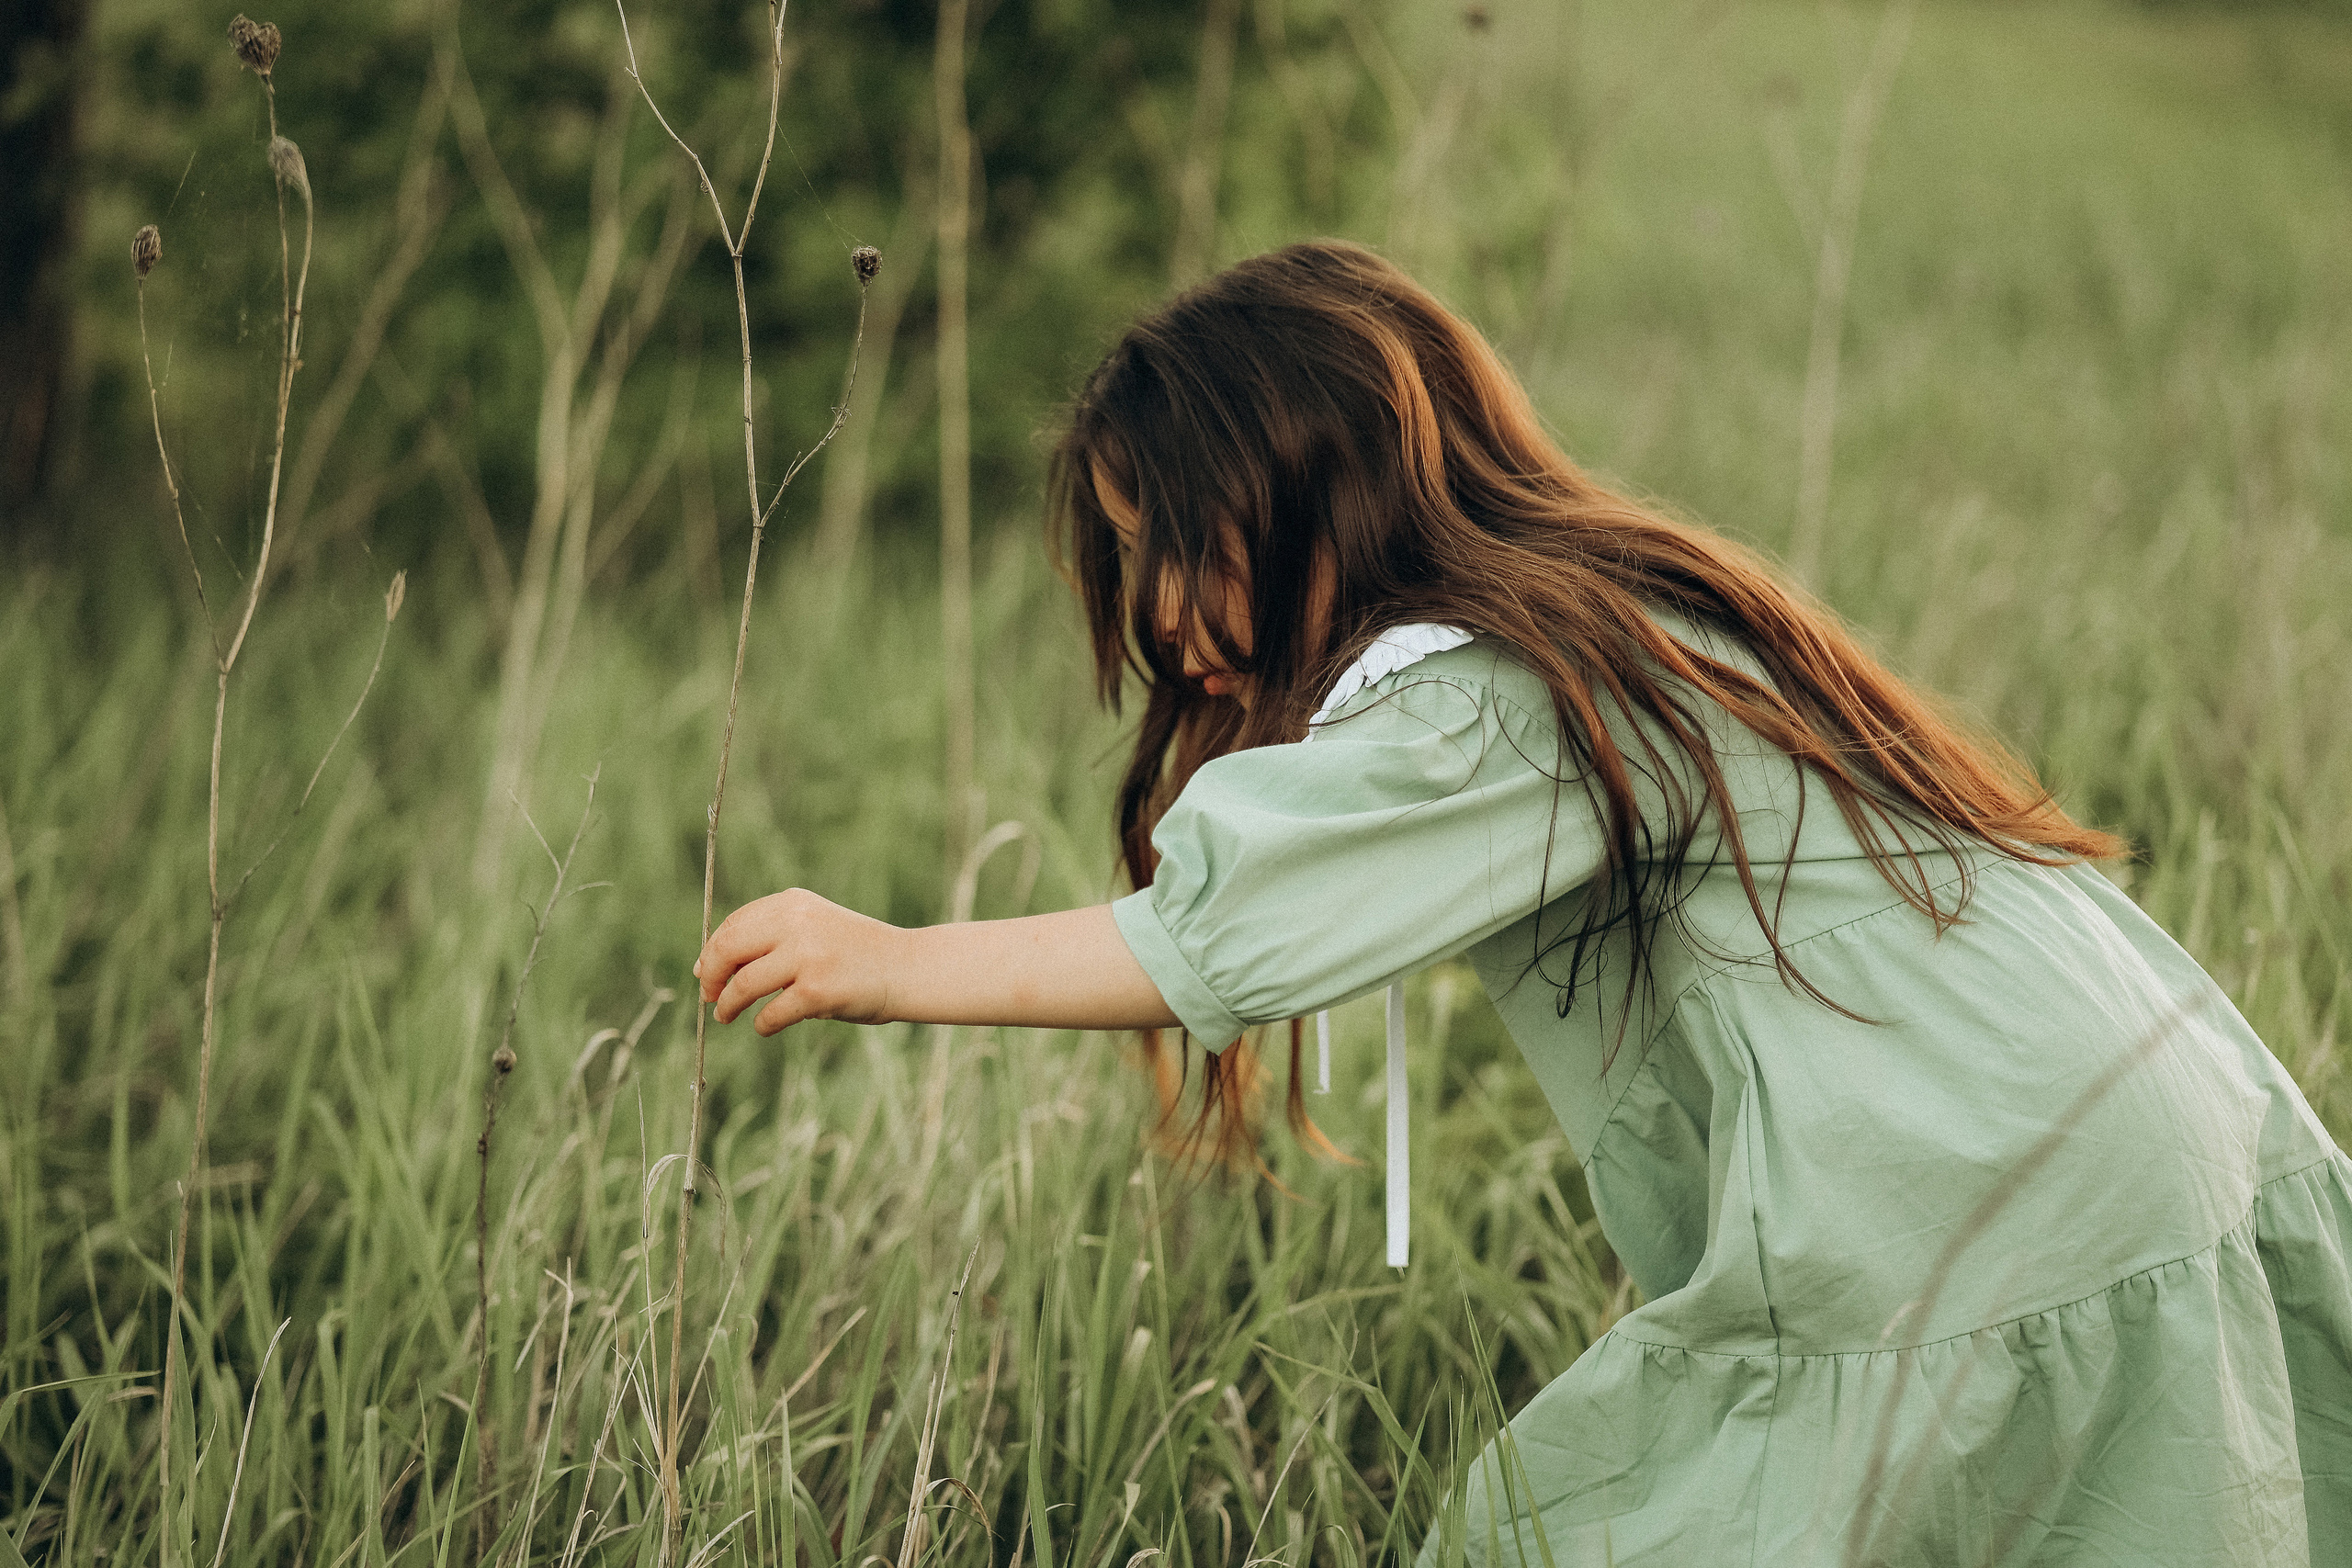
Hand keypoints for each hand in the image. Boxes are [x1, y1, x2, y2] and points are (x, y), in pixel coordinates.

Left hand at [695, 888, 906, 1035]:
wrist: (908, 967)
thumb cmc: (856, 953)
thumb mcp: (814, 928)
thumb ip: (771, 937)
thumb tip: (709, 967)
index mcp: (793, 904)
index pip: (733, 925)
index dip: (713, 952)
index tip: (707, 972)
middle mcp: (797, 924)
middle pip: (728, 949)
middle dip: (713, 976)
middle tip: (710, 996)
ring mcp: (807, 957)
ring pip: (744, 984)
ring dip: (729, 1004)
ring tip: (727, 1015)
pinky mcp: (816, 991)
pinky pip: (769, 1014)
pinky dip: (761, 1024)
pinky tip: (765, 1025)